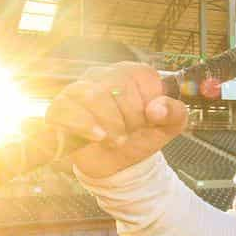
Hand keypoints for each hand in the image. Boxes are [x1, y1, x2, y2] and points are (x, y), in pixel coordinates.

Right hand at [45, 61, 188, 178]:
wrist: (117, 163)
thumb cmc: (142, 136)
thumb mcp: (169, 126)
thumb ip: (174, 112)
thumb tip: (156, 109)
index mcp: (133, 73)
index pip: (140, 76)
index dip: (146, 104)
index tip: (148, 120)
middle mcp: (104, 75)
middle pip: (117, 87)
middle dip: (129, 119)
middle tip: (131, 134)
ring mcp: (79, 89)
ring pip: (93, 95)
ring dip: (110, 124)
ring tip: (117, 140)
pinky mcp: (60, 108)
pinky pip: (66, 109)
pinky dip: (84, 125)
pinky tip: (98, 137)